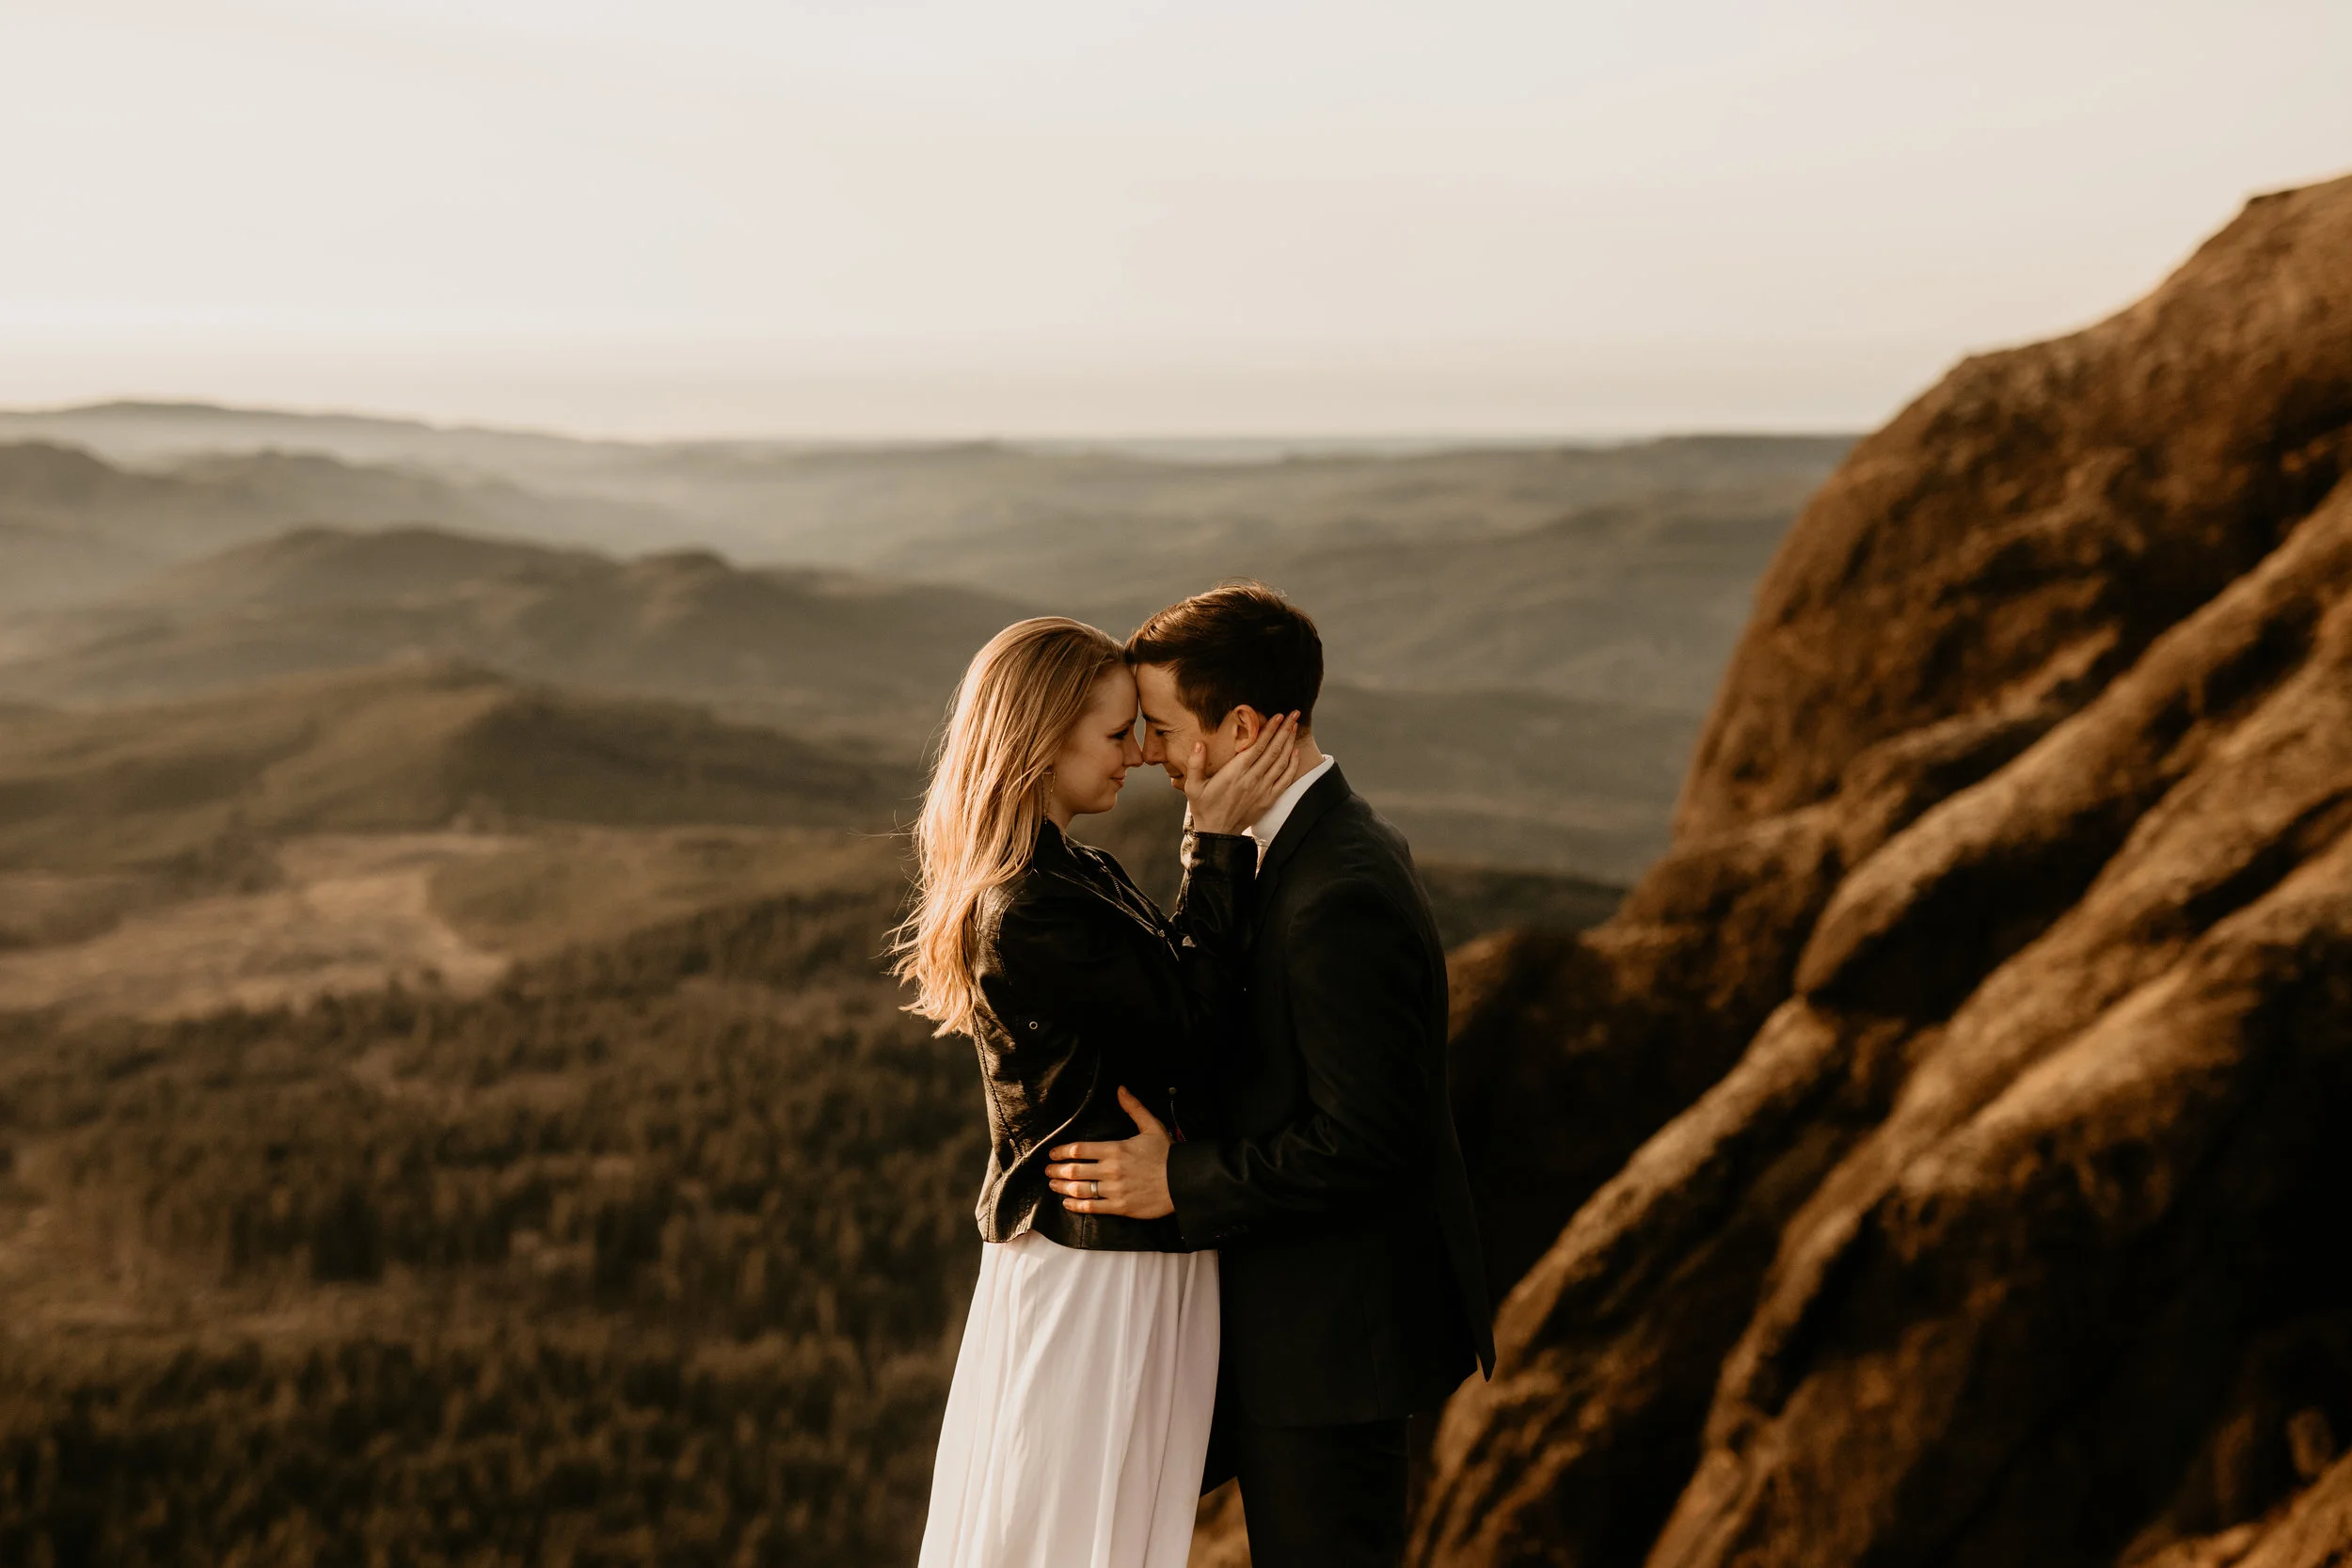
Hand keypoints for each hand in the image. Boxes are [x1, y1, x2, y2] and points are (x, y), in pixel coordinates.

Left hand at [1046, 1087, 1174, 1219]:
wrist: (1183, 1181)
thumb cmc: (1167, 1154)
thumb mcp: (1151, 1126)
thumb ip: (1133, 1108)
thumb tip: (1120, 1089)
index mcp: (1115, 1149)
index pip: (1079, 1149)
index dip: (1061, 1152)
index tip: (1053, 1154)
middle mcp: (1111, 1170)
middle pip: (1074, 1170)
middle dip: (1057, 1170)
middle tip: (1048, 1170)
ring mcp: (1114, 1190)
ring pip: (1080, 1189)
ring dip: (1062, 1187)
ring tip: (1053, 1184)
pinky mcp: (1120, 1207)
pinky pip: (1092, 1207)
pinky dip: (1076, 1206)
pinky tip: (1068, 1203)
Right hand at [1184, 711, 1302, 835]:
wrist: (1217, 833)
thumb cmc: (1204, 807)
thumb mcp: (1193, 786)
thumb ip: (1195, 764)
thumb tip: (1199, 743)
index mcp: (1234, 773)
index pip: (1257, 747)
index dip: (1269, 730)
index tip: (1277, 716)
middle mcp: (1252, 780)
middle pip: (1273, 750)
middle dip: (1284, 730)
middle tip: (1293, 714)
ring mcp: (1262, 790)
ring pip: (1280, 762)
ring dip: (1289, 743)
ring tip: (1295, 727)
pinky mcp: (1268, 800)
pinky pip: (1285, 780)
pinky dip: (1292, 766)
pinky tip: (1295, 753)